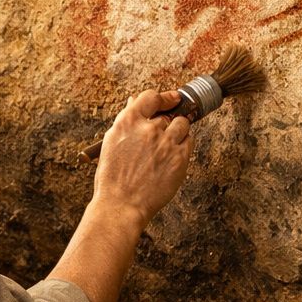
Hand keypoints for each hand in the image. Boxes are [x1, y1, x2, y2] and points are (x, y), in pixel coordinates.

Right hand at [91, 90, 193, 226]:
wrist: (121, 205)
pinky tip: (172, 158)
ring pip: (183, 124)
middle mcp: (148, 129)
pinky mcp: (179, 157)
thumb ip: (126, 122)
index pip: (151, 97)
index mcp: (127, 122)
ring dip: (179, 132)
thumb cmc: (112, 179)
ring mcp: (165, 142)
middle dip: (167, 124)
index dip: (165, 97)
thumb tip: (133, 102)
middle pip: (168, 115)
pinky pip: (189, 142)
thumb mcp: (112, 144)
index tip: (173, 98)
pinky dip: (183, 146)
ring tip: (169, 147)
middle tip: (163, 137)